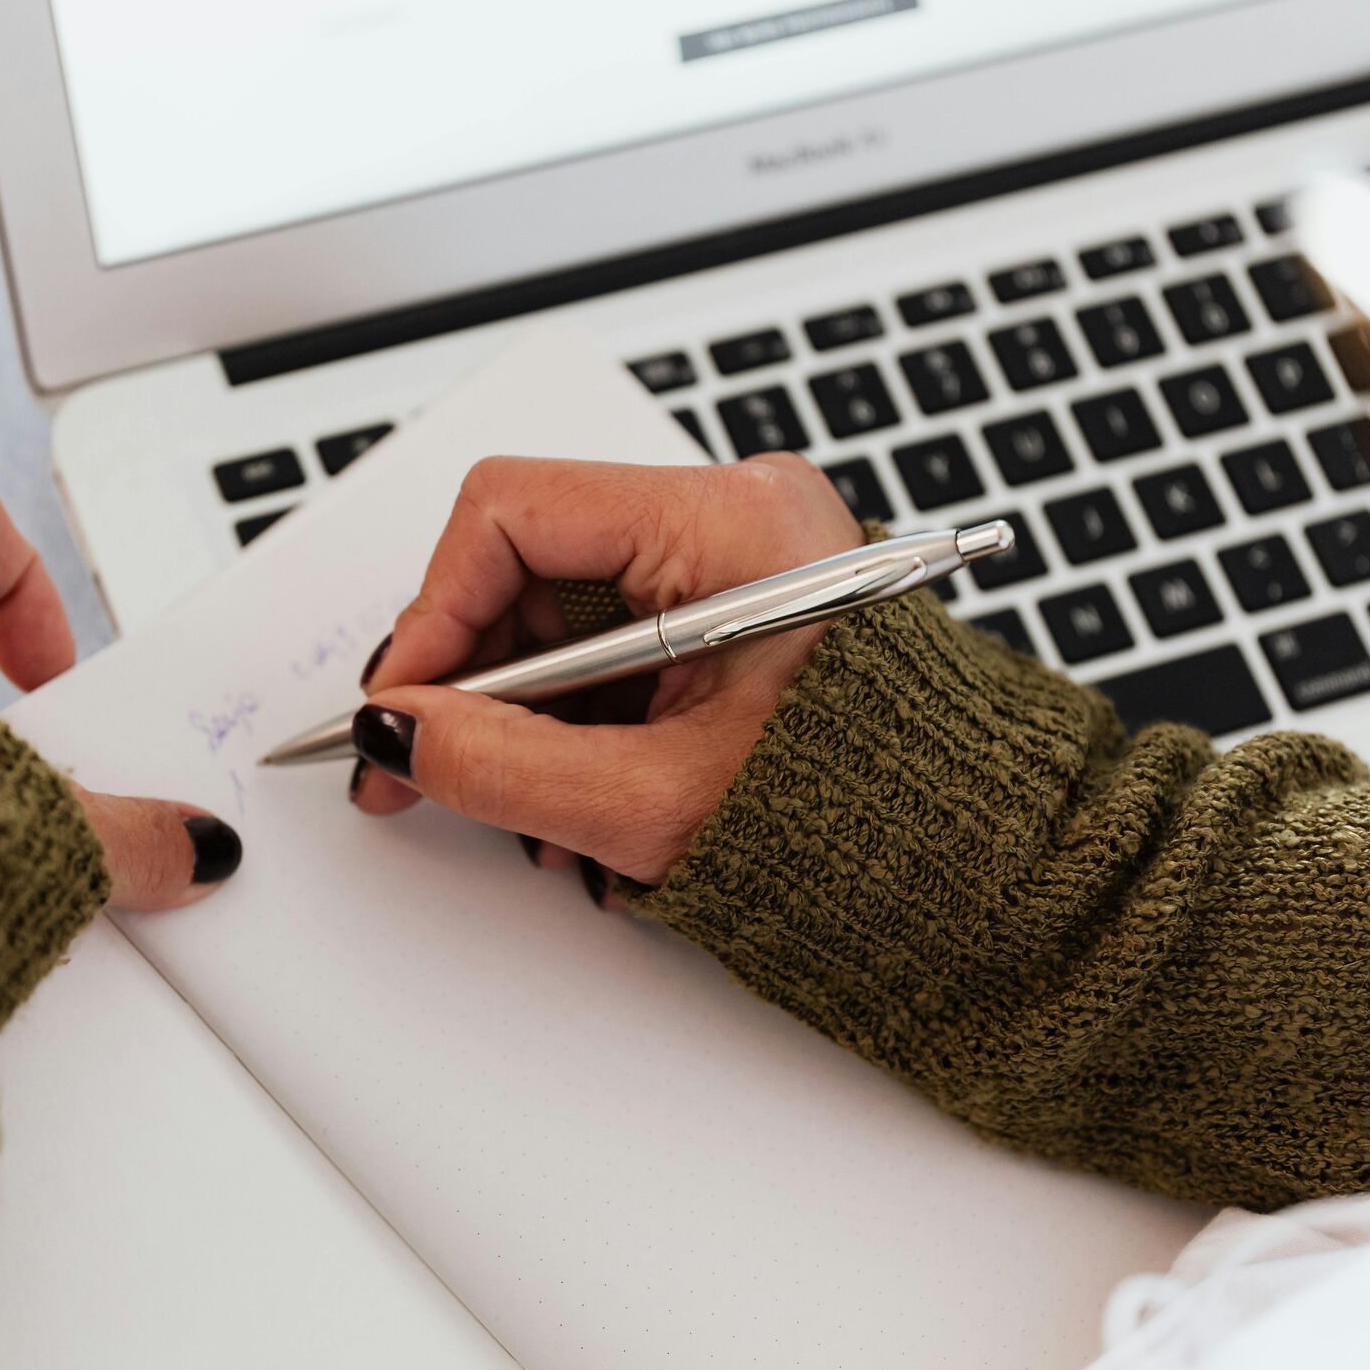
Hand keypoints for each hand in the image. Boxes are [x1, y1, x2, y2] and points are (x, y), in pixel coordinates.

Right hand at [349, 453, 861, 884]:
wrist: (970, 858)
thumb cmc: (865, 817)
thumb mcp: (654, 801)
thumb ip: (504, 764)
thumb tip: (399, 733)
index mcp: (732, 522)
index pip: (514, 511)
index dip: (435, 611)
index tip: (402, 702)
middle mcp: (734, 512)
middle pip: (530, 560)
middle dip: (470, 673)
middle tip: (418, 762)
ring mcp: (734, 554)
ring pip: (560, 606)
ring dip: (517, 706)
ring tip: (515, 803)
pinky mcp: (732, 600)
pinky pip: (610, 635)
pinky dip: (571, 710)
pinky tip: (565, 783)